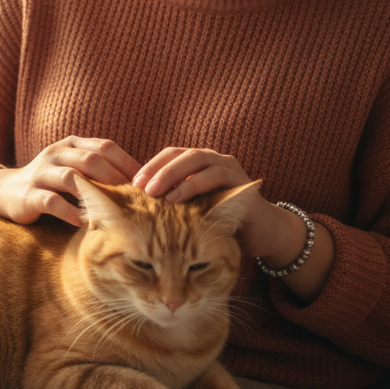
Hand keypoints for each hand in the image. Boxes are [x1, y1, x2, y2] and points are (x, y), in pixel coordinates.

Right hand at [0, 136, 141, 226]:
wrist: (5, 191)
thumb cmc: (52, 183)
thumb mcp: (75, 169)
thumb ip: (101, 170)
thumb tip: (143, 184)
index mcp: (71, 144)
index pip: (106, 147)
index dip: (128, 163)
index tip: (149, 184)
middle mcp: (56, 154)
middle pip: (91, 159)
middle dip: (116, 178)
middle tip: (137, 199)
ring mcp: (41, 173)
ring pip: (71, 177)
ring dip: (95, 194)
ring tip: (115, 210)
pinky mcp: (29, 195)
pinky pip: (52, 202)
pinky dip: (70, 212)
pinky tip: (85, 223)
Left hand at [134, 146, 335, 300]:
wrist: (259, 235)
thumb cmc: (217, 223)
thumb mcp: (188, 210)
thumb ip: (167, 201)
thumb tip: (130, 203)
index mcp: (198, 162)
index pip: (170, 154)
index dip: (150, 166)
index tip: (131, 183)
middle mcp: (214, 159)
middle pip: (182, 154)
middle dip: (160, 169)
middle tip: (141, 188)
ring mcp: (231, 168)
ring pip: (199, 160)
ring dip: (175, 176)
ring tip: (156, 195)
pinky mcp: (244, 182)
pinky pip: (217, 177)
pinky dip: (194, 185)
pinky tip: (178, 201)